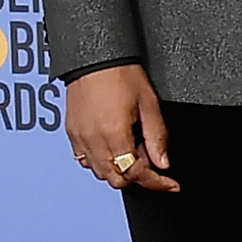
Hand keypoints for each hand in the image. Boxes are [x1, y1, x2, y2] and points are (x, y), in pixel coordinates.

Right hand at [65, 63, 178, 194]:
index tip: (170, 184)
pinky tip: (115, 147)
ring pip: (99, 172)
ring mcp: (79, 137)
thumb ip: (157, 137)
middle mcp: (93, 139)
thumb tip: (163, 162)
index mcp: (114, 133)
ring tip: (136, 150)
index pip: (137, 173)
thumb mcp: (150, 104)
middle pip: (116, 179)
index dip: (157, 182)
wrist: (94, 58)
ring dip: (120, 170)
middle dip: (138, 178)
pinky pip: (84, 159)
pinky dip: (102, 161)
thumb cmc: (121, 73)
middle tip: (153, 162)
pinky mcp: (71, 132)